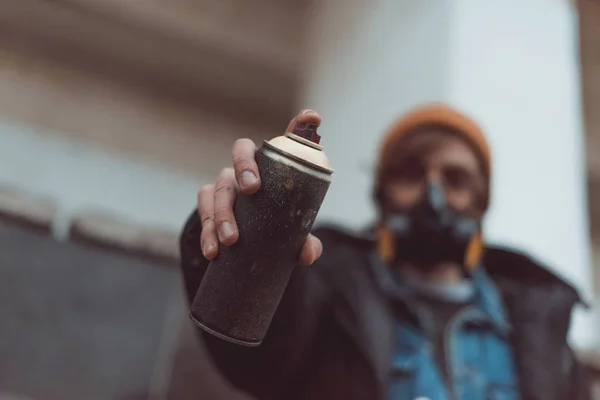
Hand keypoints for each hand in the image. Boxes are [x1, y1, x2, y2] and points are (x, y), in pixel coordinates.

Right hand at [197, 109, 323, 265]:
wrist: (244, 245)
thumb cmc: (273, 227)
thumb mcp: (291, 232)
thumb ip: (303, 240)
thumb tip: (307, 254)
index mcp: (271, 168)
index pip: (282, 142)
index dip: (297, 126)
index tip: (310, 119)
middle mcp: (246, 169)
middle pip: (241, 153)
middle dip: (245, 168)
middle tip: (251, 189)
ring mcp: (224, 184)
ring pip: (218, 188)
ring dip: (222, 214)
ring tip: (230, 239)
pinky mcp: (208, 204)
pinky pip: (203, 211)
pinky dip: (207, 232)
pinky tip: (213, 251)